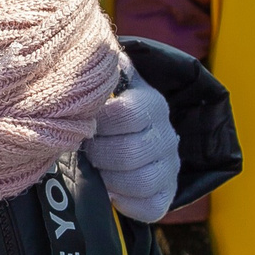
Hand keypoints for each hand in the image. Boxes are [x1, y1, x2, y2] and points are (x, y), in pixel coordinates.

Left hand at [83, 63, 178, 222]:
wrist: (136, 137)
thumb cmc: (111, 110)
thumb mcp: (109, 86)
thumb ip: (99, 72)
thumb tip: (86, 46)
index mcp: (151, 103)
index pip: (127, 114)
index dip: (99, 124)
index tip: (84, 124)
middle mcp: (167, 134)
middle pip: (130, 152)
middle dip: (99, 154)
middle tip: (87, 151)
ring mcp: (170, 167)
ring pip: (140, 182)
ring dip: (110, 179)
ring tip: (98, 170)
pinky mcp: (167, 195)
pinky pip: (150, 208)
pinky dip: (125, 203)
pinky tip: (111, 190)